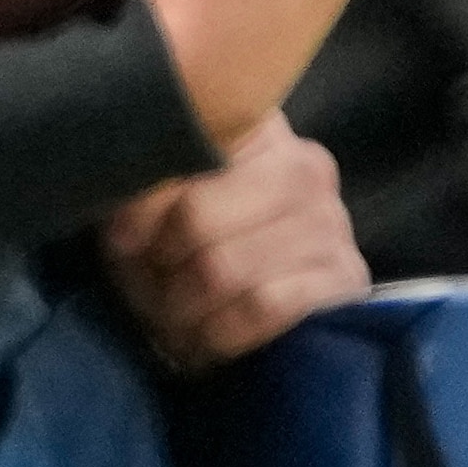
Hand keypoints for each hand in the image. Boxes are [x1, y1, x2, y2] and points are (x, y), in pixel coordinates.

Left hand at [103, 113, 368, 371]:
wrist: (237, 302)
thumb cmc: (180, 243)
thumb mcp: (149, 207)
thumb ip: (141, 192)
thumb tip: (126, 229)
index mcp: (254, 127)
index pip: (182, 158)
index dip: (139, 209)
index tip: (121, 242)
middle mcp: (305, 166)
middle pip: (198, 219)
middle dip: (158, 266)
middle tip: (143, 290)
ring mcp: (331, 221)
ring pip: (225, 268)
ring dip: (180, 307)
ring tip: (167, 318)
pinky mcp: (346, 276)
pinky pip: (265, 306)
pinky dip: (219, 331)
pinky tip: (202, 340)